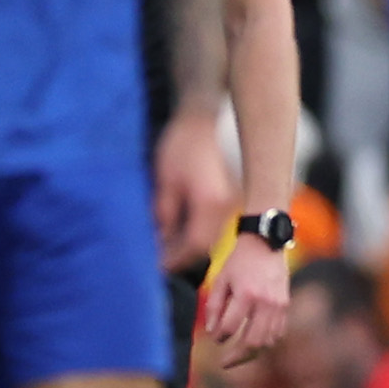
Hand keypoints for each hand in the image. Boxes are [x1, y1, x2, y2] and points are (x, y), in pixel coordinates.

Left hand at [155, 113, 232, 265]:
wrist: (205, 120)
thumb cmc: (182, 146)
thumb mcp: (164, 182)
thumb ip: (164, 216)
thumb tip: (159, 241)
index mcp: (211, 204)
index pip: (194, 246)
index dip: (173, 259)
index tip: (155, 267)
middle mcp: (227, 208)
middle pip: (205, 246)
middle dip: (181, 256)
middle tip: (157, 259)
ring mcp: (233, 203)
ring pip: (211, 237)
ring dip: (189, 245)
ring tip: (165, 245)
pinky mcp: (232, 198)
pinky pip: (215, 225)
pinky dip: (198, 232)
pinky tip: (180, 229)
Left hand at [201, 231, 290, 364]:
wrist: (267, 244)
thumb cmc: (240, 261)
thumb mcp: (221, 279)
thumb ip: (214, 306)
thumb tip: (212, 331)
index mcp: (246, 294)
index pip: (230, 328)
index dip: (218, 337)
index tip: (214, 338)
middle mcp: (265, 302)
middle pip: (252, 342)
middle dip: (237, 357)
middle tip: (224, 363)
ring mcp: (278, 305)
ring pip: (267, 341)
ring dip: (252, 352)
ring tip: (239, 356)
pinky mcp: (285, 305)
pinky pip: (277, 332)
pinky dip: (265, 342)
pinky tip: (254, 343)